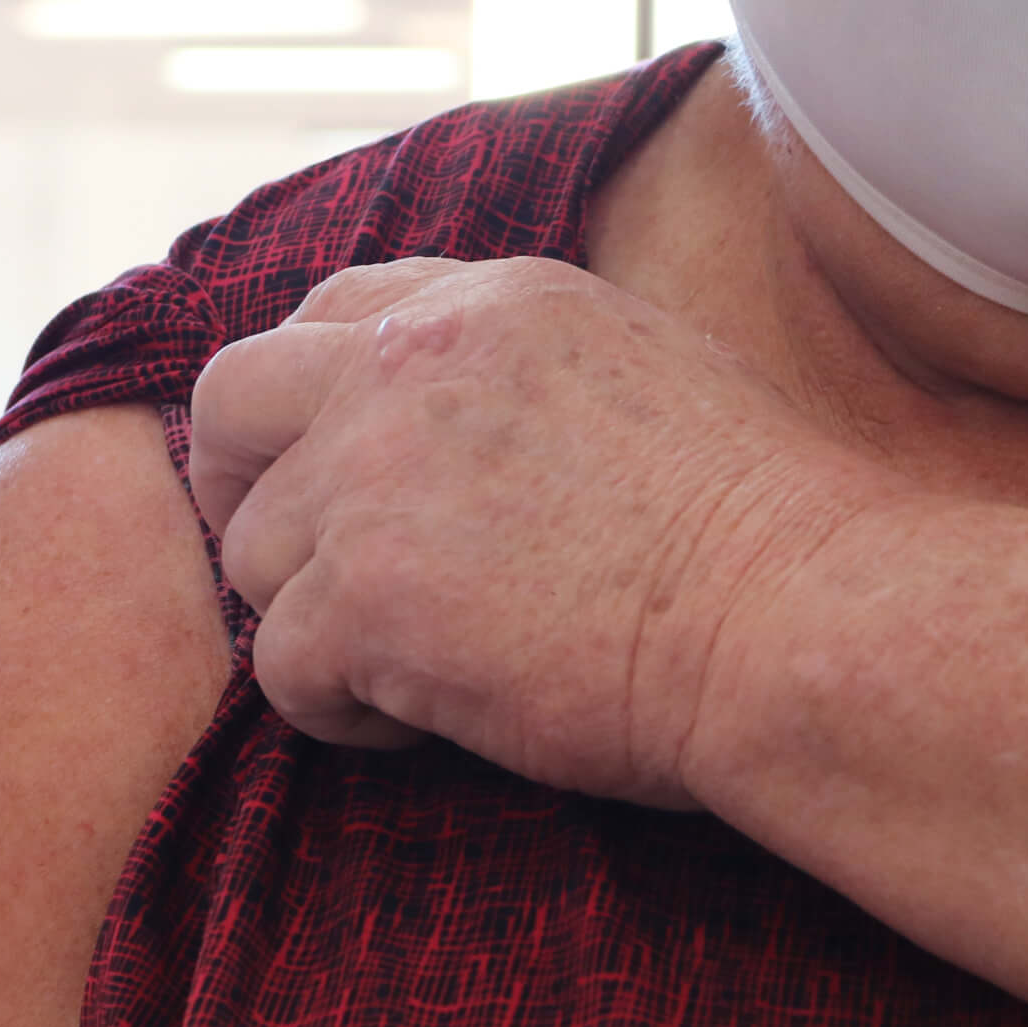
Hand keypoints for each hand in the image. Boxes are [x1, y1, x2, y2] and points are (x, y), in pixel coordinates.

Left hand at [187, 257, 874, 807]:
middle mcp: (407, 368)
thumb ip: (514, 373)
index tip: (323, 470)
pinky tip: (424, 723)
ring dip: (311, 617)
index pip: (324, 314)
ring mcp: (374, 479)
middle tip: (294, 568)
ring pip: (253, 554)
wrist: (797, 618)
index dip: (302, 402)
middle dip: (236, 485)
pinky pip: (280, 666)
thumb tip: (458, 424)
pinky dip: (336, 710)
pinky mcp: (365, 598)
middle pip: (230, 404)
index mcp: (483, 303)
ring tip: (414, 664)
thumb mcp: (635, 371)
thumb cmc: (760, 528)